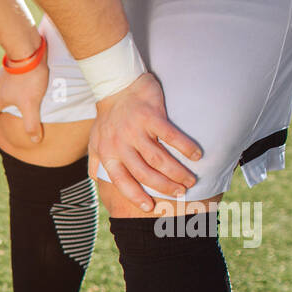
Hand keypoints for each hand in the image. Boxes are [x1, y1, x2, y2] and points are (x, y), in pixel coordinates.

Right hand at [0, 57, 48, 142]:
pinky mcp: (14, 62)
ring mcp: (5, 73)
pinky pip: (15, 74)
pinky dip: (19, 78)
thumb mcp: (30, 104)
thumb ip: (32, 123)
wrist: (27, 50)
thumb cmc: (27, 78)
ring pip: (6, 86)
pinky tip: (29, 78)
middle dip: (4, 106)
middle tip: (11, 111)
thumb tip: (35, 140)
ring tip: (23, 95)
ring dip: (12, 91)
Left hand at [87, 72, 200, 210]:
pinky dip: (185, 147)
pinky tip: (196, 156)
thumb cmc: (108, 116)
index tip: (150, 207)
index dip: (136, 196)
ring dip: (177, 172)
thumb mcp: (94, 141)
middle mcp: (121, 144)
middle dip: (164, 187)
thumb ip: (96, 162)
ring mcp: (136, 130)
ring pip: (159, 159)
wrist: (116, 84)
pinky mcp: (151, 116)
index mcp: (108, 153)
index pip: (122, 181)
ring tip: (190, 180)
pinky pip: (171, 136)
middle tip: (180, 193)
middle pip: (145, 173)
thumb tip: (97, 180)